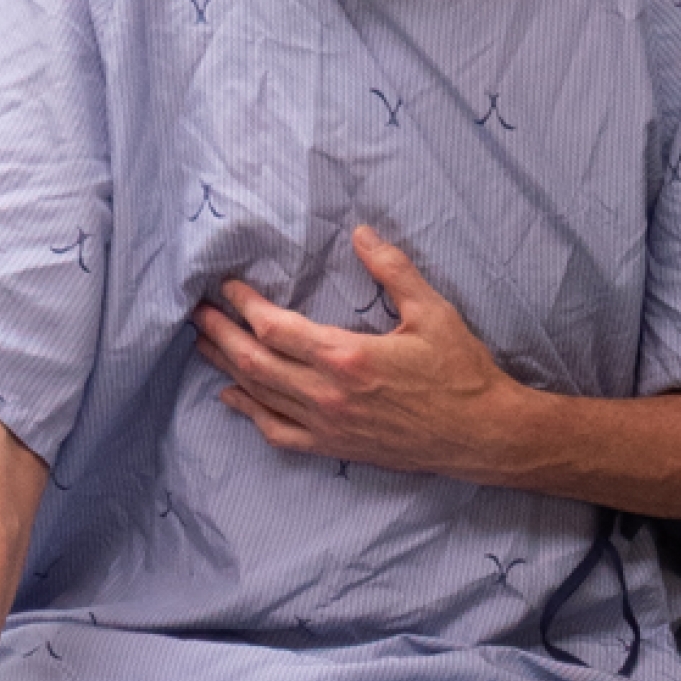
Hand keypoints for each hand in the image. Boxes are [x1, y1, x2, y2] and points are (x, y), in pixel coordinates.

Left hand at [191, 225, 528, 480]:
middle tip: (197, 311)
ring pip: (259, 395)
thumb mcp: (432, 311)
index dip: (243, 305)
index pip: (273, 328)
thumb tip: (361, 232)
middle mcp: (327, 395)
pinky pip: (277, 433)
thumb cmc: (461, 372)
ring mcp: (327, 426)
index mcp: (346, 357)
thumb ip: (393, 270)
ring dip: (226, 366)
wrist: (483, 435)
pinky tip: (232, 396)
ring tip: (204, 343)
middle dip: (220, 333)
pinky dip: (249, 413)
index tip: (228, 287)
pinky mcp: (334, 447)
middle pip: (253, 361)